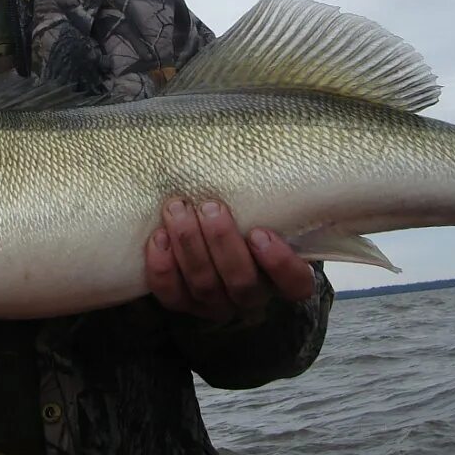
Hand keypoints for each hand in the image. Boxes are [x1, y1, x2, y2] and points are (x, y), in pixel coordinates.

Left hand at [145, 199, 313, 321]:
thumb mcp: (264, 207)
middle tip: (210, 207)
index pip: (295, 283)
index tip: (260, 233)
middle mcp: (251, 296)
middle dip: (222, 242)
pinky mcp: (182, 302)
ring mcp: (215, 303)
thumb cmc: (244, 214)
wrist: (205, 234)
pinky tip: (158, 237)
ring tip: (178, 209)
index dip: (279, 263)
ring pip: (204, 285)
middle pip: (241, 282)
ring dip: (189, 246)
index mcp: (282, 277)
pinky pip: (171, 294)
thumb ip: (270, 195)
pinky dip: (162, 267)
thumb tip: (273, 150)